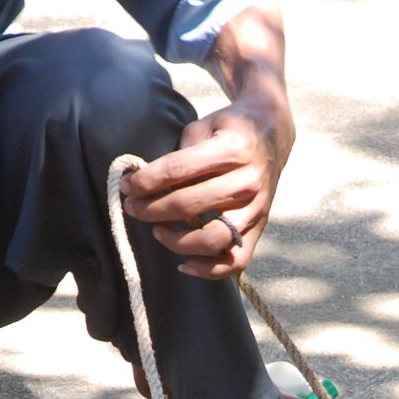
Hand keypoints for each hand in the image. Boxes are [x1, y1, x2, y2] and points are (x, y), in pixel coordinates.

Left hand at [118, 96, 292, 278]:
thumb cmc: (228, 130)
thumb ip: (179, 157)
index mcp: (232, 149)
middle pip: (189, 206)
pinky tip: (185, 265)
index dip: (146, 181)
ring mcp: (257, 208)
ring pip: (211, 239)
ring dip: (176, 241)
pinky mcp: (260, 227)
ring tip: (157, 231)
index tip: (126, 186)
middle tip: (132, 208)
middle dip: (151, 210)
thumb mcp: (202, 127)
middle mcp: (248, 181)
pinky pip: (236, 261)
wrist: (272, 133)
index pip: (178, 169)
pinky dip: (209, 271)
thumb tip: (143, 186)